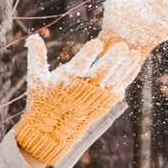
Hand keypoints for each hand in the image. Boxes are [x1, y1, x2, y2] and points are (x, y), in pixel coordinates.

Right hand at [12, 31, 139, 166]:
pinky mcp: (104, 103)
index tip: (97, 42)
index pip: (79, 65)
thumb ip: (37, 56)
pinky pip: (118, 88)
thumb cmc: (42, 102)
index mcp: (66, 81)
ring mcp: (96, 97)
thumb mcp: (37, 78)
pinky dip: (127, 77)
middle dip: (112, 59)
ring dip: (125, 66)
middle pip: (101, 72)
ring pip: (113, 80)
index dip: (88, 54)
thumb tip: (33, 37)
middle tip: (123, 46)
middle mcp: (83, 90)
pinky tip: (134, 65)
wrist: (51, 131)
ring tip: (134, 54)